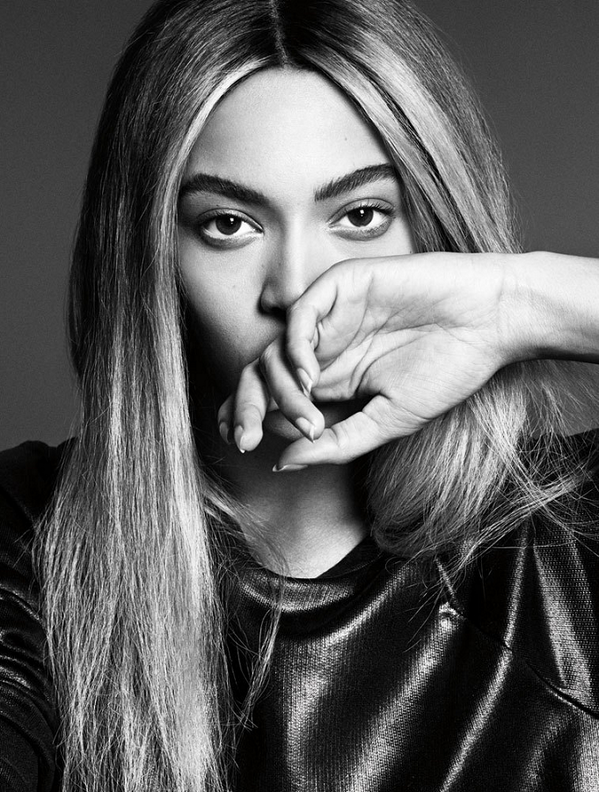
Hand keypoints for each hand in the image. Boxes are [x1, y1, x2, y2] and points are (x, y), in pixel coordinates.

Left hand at [218, 252, 521, 466]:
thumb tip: (282, 463)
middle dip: (247, 407)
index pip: (278, 399)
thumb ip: (336, 441)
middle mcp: (325, 348)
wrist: (489, 321)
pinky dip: (295, 348)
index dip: (254, 420)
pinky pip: (300, 315)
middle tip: (244, 438)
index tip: (245, 446)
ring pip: (275, 349)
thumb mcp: (387, 420)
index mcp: (334, 378)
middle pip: (264, 375)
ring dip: (277, 387)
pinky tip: (309, 377)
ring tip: (302, 414)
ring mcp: (331, 317)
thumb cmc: (447, 370)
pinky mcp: (343, 287)